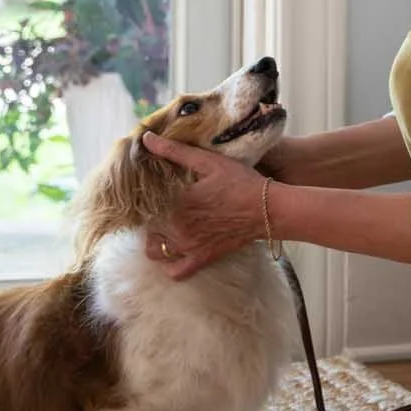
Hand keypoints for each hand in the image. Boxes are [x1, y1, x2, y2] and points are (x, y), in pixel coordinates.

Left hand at [140, 131, 271, 279]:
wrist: (268, 210)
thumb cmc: (240, 182)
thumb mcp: (208, 161)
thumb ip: (175, 151)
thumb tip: (146, 138)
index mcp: (176, 203)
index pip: (142, 203)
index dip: (141, 195)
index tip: (147, 188)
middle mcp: (177, 229)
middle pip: (146, 227)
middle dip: (148, 216)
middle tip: (158, 204)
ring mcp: (188, 248)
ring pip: (154, 251)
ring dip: (155, 240)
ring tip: (164, 226)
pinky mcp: (201, 259)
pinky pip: (175, 272)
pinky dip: (169, 265)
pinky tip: (173, 251)